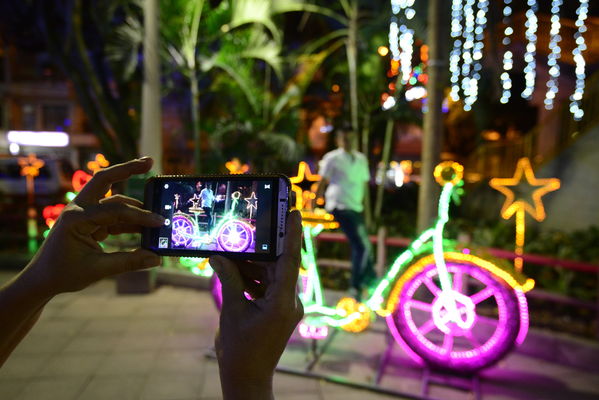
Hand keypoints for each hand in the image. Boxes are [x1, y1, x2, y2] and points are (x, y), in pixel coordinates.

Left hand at [25, 157, 163, 296]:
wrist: (42, 279)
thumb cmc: (63, 273)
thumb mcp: (97, 270)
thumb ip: (128, 262)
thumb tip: (156, 258)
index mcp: (77, 218)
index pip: (115, 210)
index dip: (140, 216)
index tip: (160, 222)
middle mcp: (79, 209)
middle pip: (104, 179)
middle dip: (127, 169)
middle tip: (150, 162)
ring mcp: (84, 213)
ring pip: (112, 197)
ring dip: (133, 202)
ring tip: (155, 208)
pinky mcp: (89, 221)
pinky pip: (112, 214)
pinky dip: (129, 218)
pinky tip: (144, 225)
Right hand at [210, 210, 302, 399]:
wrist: (247, 377)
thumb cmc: (240, 349)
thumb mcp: (232, 311)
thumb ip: (229, 280)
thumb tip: (218, 256)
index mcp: (283, 302)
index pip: (290, 261)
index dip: (292, 235)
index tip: (295, 213)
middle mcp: (289, 302)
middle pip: (278, 266)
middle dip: (262, 249)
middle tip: (251, 227)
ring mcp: (285, 306)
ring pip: (271, 275)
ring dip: (253, 265)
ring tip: (233, 250)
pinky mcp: (278, 310)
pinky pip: (267, 286)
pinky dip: (252, 278)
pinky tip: (234, 269)